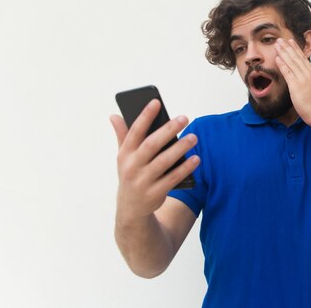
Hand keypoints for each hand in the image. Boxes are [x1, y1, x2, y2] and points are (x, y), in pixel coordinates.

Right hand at [110, 99, 199, 223]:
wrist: (130, 209)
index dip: (145, 116)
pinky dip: (185, 168)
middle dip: (168, 130)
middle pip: (151, 145)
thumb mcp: (123, 157)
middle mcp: (132, 167)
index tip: (156, 102)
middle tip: (184, 118)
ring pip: (164, 161)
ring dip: (180, 148)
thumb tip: (114, 115)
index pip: (134, 131)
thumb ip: (122, 136)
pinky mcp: (155, 193)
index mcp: (124, 154)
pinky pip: (173, 178)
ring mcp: (143, 181)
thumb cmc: (131, 174)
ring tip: (194, 137)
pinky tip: (196, 158)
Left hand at [274, 38, 310, 124]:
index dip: (296, 50)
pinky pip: (288, 73)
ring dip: (283, 52)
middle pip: (296, 58)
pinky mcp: (296, 86)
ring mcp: (302, 79)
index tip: (291, 42)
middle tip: (280, 39)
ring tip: (277, 44)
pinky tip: (277, 58)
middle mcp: (308, 74)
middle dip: (288, 47)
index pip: (303, 59)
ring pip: (291, 62)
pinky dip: (282, 64)